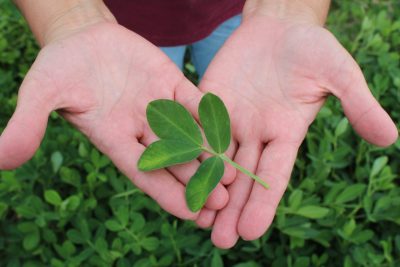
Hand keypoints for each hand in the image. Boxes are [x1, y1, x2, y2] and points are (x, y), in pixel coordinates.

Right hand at [0, 19, 233, 218]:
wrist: (84, 39)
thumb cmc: (61, 68)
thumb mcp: (42, 93)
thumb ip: (29, 125)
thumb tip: (1, 160)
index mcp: (114, 139)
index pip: (144, 173)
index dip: (165, 193)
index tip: (190, 213)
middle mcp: (141, 130)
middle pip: (173, 161)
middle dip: (195, 181)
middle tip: (221, 202)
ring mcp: (160, 108)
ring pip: (190, 136)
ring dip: (210, 155)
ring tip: (234, 175)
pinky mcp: (173, 85)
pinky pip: (195, 102)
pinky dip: (210, 116)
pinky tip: (229, 131)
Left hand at [196, 9, 397, 246]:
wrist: (277, 26)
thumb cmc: (311, 47)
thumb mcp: (338, 72)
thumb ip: (357, 103)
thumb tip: (389, 138)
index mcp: (285, 134)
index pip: (274, 176)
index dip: (263, 203)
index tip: (251, 232)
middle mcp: (256, 134)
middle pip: (242, 177)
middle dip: (232, 209)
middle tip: (220, 241)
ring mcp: (230, 119)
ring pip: (216, 160)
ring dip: (206, 189)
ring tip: (196, 221)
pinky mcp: (208, 102)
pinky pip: (196, 128)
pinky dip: (186, 151)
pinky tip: (175, 173)